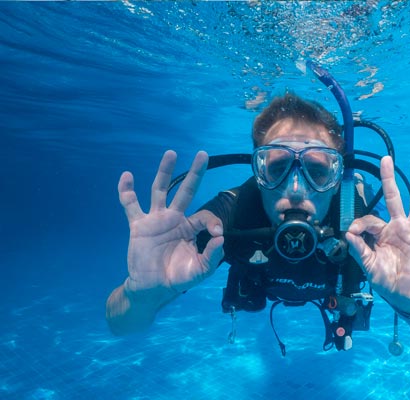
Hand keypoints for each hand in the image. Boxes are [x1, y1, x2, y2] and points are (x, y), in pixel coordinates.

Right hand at [118, 150, 223, 299]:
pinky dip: (126, 190)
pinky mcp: (138, 226)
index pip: (205, 215)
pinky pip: (130, 205)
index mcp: (191, 228)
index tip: (216, 234)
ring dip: (164, 171)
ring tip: (171, 153)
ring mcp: (156, 220)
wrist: (152, 288)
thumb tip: (221, 238)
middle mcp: (174, 219)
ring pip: (159, 190)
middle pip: (186, 190)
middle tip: (203, 154)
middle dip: (195, 173)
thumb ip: (212, 256)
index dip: (213, 222)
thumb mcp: (200, 270)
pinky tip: (127, 176)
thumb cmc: (178, 278)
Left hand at [345, 156, 409, 313]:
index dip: (360, 225)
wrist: (407, 295)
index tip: (353, 234)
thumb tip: (348, 232)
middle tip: (385, 158)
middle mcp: (397, 227)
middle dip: (388, 178)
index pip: (369, 219)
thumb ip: (359, 249)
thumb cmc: (386, 280)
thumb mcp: (369, 266)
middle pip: (392, 197)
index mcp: (380, 233)